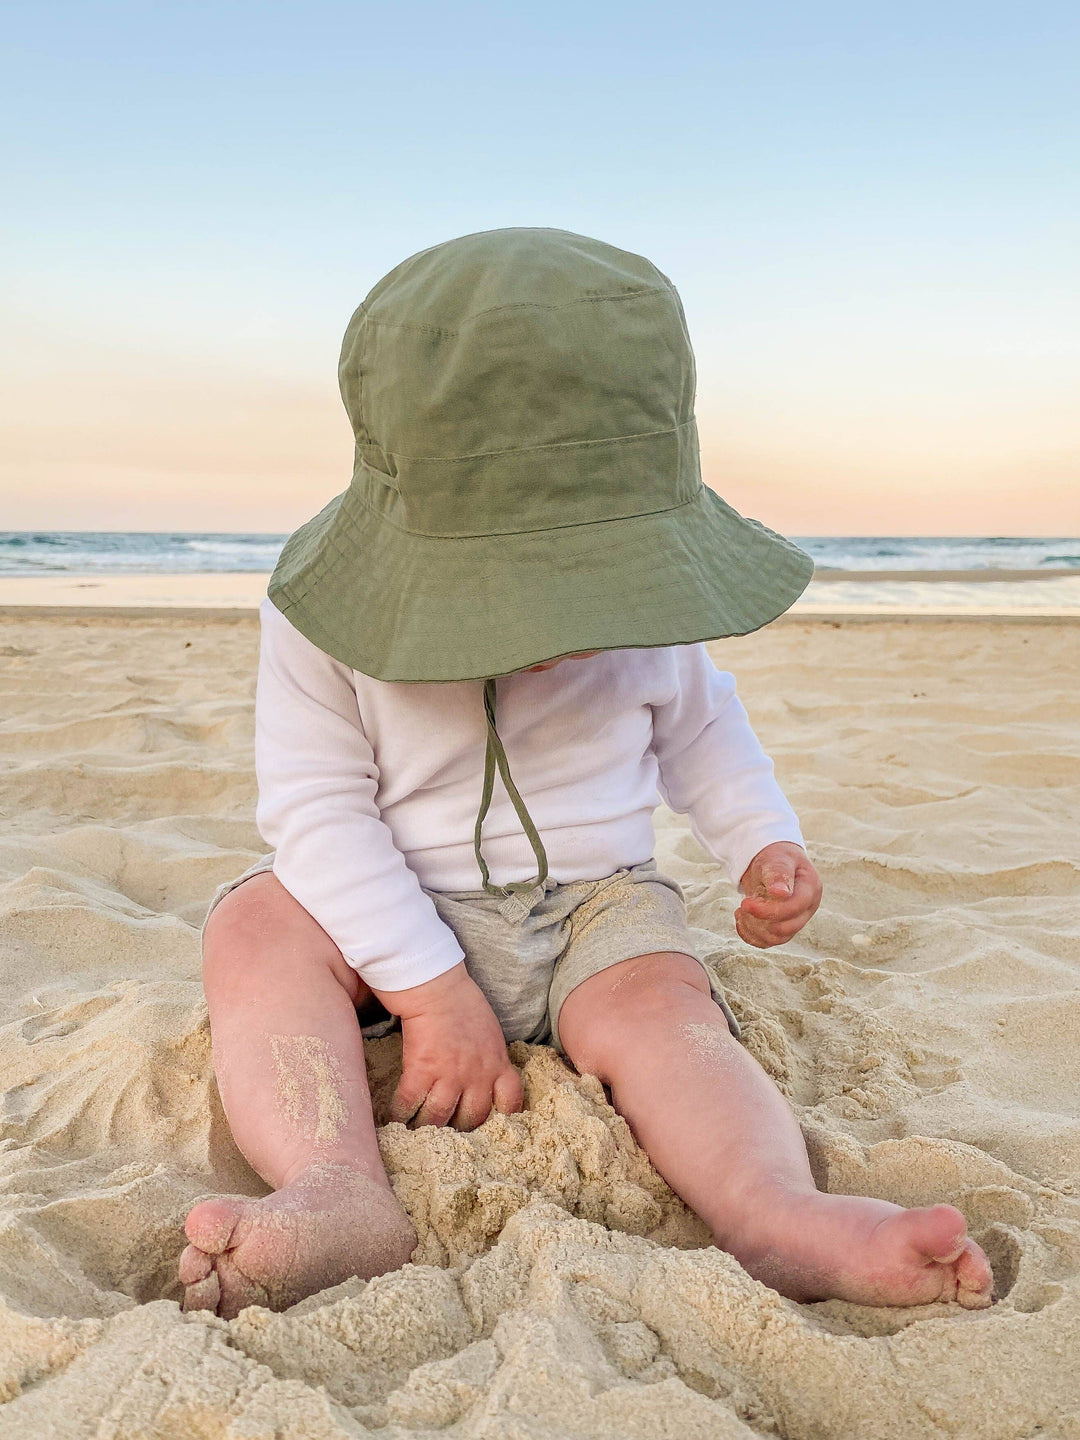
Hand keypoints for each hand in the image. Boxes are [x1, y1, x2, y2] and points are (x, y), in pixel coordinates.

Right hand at [371, 963, 522, 1130]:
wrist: (437, 987)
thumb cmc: (463, 1002)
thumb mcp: (490, 1032)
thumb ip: (490, 1056)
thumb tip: (481, 1073)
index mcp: (498, 1064)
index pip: (510, 1103)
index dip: (502, 1118)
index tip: (491, 1123)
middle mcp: (477, 1076)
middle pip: (472, 1119)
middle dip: (460, 1129)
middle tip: (448, 1131)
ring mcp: (450, 1076)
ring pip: (440, 1118)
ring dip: (428, 1127)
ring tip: (419, 1133)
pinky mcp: (422, 1071)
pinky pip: (410, 1104)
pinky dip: (401, 1114)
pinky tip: (396, 1119)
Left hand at [735, 842, 820, 948]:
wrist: (772, 862)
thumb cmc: (776, 857)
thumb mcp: (777, 858)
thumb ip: (779, 873)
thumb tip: (781, 893)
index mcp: (811, 888)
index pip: (795, 908)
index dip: (770, 911)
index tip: (744, 903)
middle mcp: (807, 908)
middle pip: (788, 928)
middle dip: (760, 920)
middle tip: (742, 904)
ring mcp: (797, 920)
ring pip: (778, 938)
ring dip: (754, 929)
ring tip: (741, 910)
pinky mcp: (783, 928)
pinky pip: (768, 942)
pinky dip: (751, 935)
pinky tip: (741, 920)